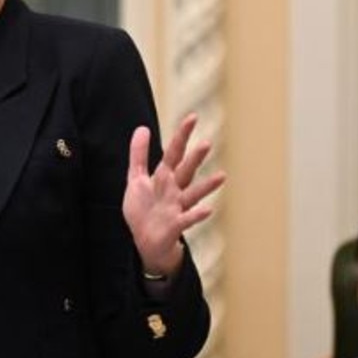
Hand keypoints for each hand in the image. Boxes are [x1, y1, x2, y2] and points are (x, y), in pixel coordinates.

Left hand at [121, 114, 225, 276]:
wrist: (144, 241)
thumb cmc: (143, 209)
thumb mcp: (136, 179)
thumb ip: (138, 154)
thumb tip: (142, 128)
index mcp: (164, 177)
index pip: (174, 152)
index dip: (182, 135)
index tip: (193, 117)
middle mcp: (175, 190)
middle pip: (186, 170)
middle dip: (195, 158)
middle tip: (207, 143)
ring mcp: (177, 207)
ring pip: (193, 194)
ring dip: (206, 186)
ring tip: (221, 176)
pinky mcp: (175, 225)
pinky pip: (188, 219)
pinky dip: (197, 215)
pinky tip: (209, 209)